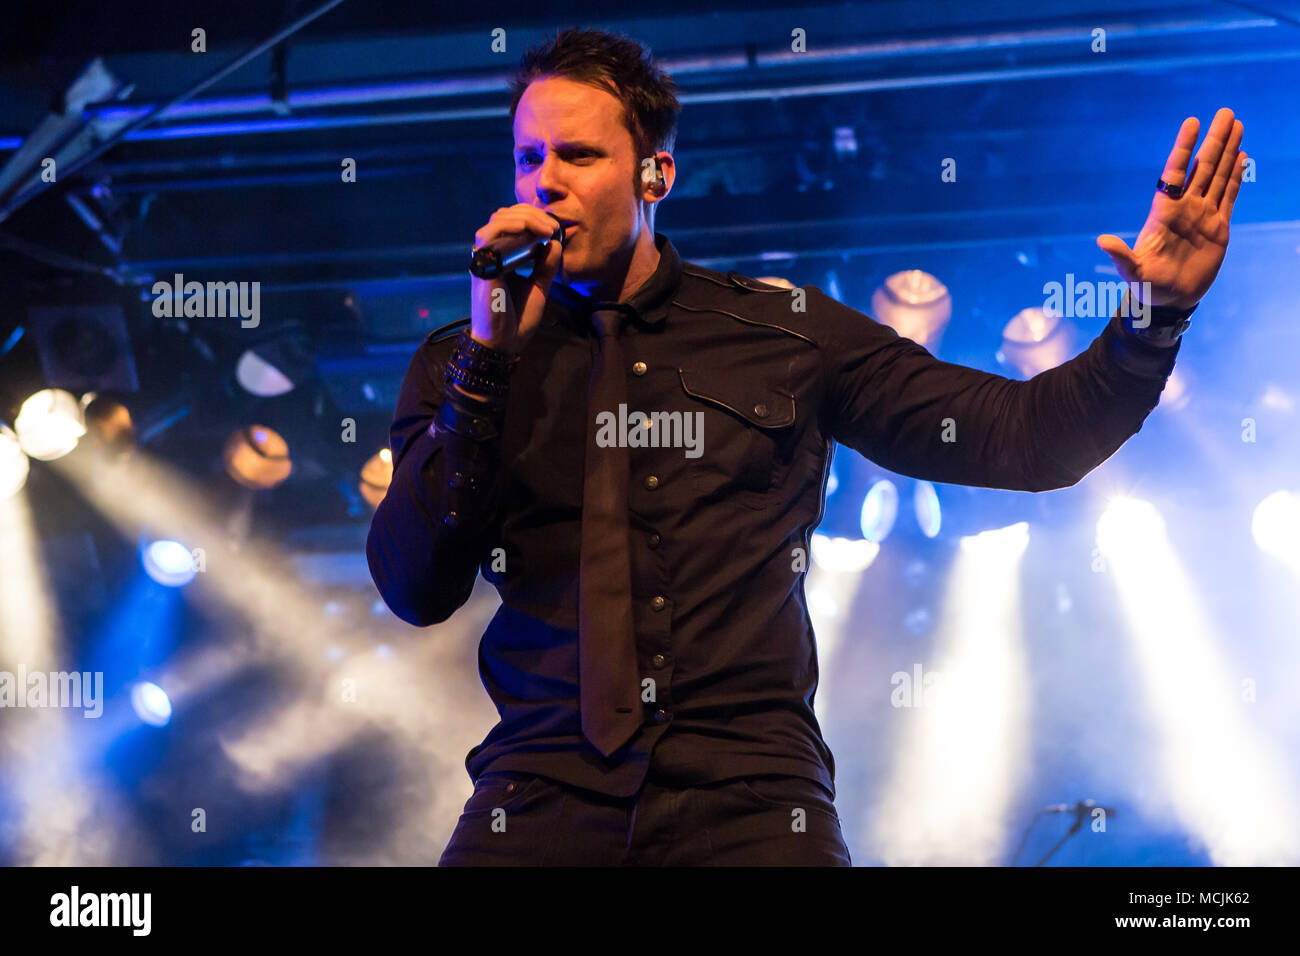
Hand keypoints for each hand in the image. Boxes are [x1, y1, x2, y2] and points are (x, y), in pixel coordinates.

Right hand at [470, 204, 564, 353]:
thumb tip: (555, 242)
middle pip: (506, 216)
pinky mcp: (481, 266)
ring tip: (546, 229)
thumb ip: (546, 265)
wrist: (504, 343)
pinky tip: (526, 229)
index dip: (535, 218)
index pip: (514, 223)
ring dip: (524, 218)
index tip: (555, 228)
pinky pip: (487, 235)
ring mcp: (484, 258)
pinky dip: (508, 226)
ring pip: (497, 220)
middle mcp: (491, 254)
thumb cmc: (518, 318)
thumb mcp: (539, 286)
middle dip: (533, 215)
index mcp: (503, 256)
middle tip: (553, 227)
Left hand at [1096, 107, 1246, 310]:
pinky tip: (1241, 157)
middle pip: (1202, 167)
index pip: (1176, 173)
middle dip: (1214, 140)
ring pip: (1218, 176)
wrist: (1169, 300)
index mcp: (1164, 213)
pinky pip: (1228, 196)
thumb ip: (1120, 255)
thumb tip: (1101, 241)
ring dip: (1228, 151)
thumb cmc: (1146, 286)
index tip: (1192, 122)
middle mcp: (1185, 208)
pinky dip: (1236, 177)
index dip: (1184, 148)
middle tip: (1224, 112)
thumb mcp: (1132, 271)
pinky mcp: (1219, 227)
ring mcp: (1203, 215)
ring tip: (1236, 125)